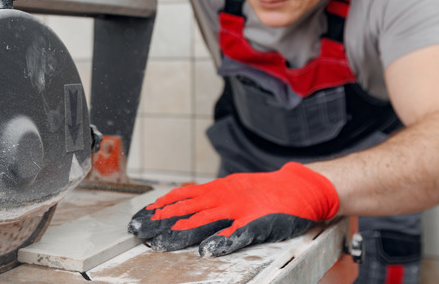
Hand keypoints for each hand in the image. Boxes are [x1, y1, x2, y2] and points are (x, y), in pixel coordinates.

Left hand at [127, 162, 338, 256]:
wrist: (299, 187)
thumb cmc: (264, 192)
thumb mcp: (231, 189)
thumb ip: (207, 197)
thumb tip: (179, 203)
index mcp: (216, 190)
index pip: (180, 197)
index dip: (158, 208)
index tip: (138, 218)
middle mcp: (223, 198)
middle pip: (186, 210)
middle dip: (160, 222)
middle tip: (139, 231)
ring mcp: (240, 210)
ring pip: (205, 222)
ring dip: (181, 233)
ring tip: (161, 243)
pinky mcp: (258, 224)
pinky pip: (237, 234)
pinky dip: (221, 242)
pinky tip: (207, 250)